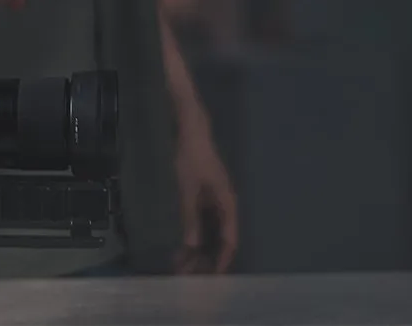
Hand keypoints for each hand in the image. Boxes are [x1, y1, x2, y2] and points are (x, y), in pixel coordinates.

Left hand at [174, 130, 237, 273]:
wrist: (191, 134)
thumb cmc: (192, 160)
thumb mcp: (189, 190)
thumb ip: (190, 218)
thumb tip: (192, 245)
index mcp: (228, 205)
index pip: (230, 239)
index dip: (223, 260)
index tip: (214, 277)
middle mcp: (224, 207)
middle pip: (220, 239)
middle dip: (207, 258)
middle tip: (191, 275)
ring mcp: (215, 203)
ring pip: (210, 233)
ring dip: (198, 249)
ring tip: (182, 266)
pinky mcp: (205, 199)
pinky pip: (202, 223)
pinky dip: (193, 235)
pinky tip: (181, 247)